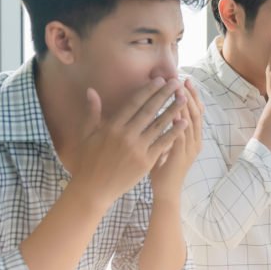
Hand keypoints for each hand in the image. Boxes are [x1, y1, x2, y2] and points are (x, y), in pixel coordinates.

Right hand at [71, 78, 187, 207]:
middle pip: (149, 111)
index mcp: (112, 127)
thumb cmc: (88, 161)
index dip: (148, 90)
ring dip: (173, 110)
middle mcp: (126, 135)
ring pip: (159, 125)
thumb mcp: (86, 135)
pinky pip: (163, 143)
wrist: (93, 189)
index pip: (134, 103)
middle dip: (164, 95)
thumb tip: (91, 91)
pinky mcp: (146, 161)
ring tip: (184, 98)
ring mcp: (137, 148)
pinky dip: (174, 132)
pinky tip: (184, 123)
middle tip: (176, 82)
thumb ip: (92, 113)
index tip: (159, 80)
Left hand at [151, 78, 203, 195]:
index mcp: (191, 136)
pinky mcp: (182, 155)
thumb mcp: (165, 143)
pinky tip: (175, 112)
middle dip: (189, 95)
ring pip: (191, 122)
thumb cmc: (163, 167)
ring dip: (186, 106)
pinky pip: (182, 136)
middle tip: (182, 80)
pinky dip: (180, 124)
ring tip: (180, 91)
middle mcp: (195, 140)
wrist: (166, 190)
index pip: (194, 110)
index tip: (183, 80)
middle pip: (195, 112)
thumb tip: (156, 111)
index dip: (190, 95)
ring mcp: (190, 148)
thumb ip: (164, 128)